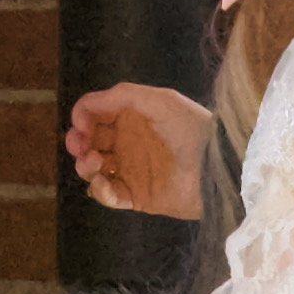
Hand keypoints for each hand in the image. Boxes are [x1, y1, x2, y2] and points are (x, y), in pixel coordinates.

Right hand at [64, 82, 213, 220]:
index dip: (83, 118)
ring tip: (94, 163)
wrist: (216, 167)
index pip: (96, 115)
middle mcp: (129, 143)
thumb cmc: (191, 128)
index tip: (81, 124)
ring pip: (94, 170)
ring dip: (85, 166)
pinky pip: (109, 196)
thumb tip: (85, 107)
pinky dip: (100, 191)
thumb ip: (121, 95)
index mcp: (133, 117)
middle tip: (79, 146)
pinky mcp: (137, 197)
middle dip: (78, 142)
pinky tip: (105, 183)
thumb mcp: (159, 99)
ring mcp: (132, 171)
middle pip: (90, 143)